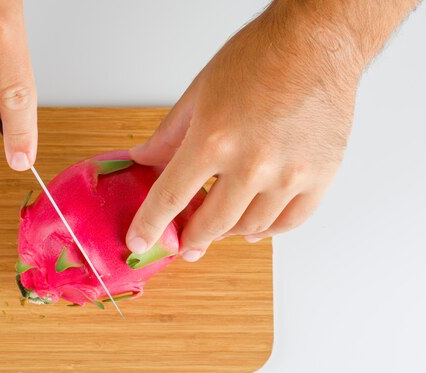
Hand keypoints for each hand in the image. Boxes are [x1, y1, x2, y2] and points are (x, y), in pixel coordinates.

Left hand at [126, 2, 363, 260]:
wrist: (316, 42)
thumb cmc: (258, 59)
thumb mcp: (199, 94)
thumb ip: (168, 136)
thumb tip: (144, 161)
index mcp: (213, 141)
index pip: (170, 198)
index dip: (150, 225)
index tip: (141, 241)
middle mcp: (252, 165)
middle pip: (211, 224)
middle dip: (190, 238)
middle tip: (184, 241)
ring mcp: (289, 175)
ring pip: (250, 228)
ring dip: (227, 232)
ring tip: (217, 224)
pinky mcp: (321, 176)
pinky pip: (289, 222)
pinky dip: (267, 230)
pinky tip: (253, 226)